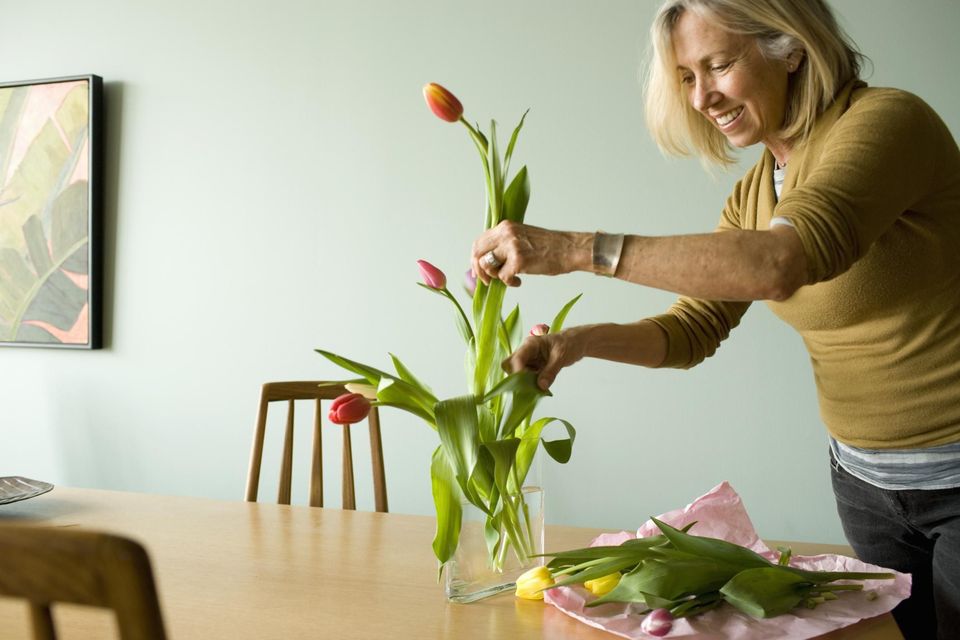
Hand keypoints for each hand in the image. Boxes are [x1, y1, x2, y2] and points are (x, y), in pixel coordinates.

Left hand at [471, 221, 588, 286]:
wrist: (568, 249)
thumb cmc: (548, 246)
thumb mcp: (521, 237)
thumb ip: (504, 244)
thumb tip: (487, 260)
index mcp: (505, 227)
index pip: (479, 242)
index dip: (475, 258)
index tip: (477, 270)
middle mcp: (505, 233)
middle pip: (478, 253)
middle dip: (479, 270)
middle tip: (487, 281)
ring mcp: (511, 247)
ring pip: (488, 265)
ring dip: (495, 276)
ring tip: (509, 278)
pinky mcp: (519, 261)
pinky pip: (503, 277)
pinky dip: (510, 283)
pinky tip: (519, 281)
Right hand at [502, 330, 585, 390]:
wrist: (577, 342)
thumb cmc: (569, 343)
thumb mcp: (561, 357)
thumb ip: (550, 371)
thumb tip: (541, 386)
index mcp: (531, 344)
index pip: (517, 358)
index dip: (518, 371)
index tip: (524, 384)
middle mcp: (527, 351)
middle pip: (511, 365)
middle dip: (517, 377)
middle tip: (529, 387)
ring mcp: (530, 360)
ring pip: (518, 373)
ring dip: (525, 382)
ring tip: (537, 388)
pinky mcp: (534, 367)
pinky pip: (527, 377)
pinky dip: (532, 383)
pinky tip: (541, 387)